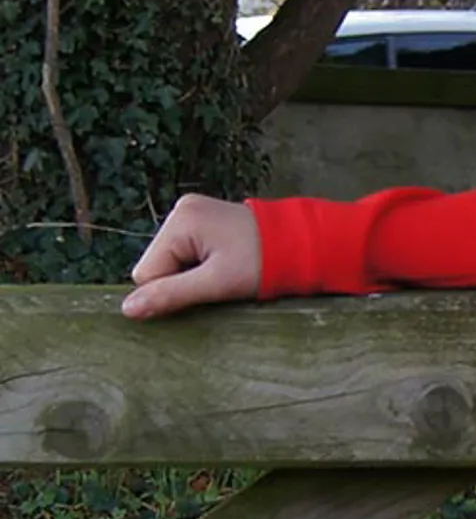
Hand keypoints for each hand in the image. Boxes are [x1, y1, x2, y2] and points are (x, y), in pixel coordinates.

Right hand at [122, 194, 262, 318]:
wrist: (305, 244)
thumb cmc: (265, 263)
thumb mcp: (217, 284)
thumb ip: (171, 295)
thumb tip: (127, 309)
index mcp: (180, 220)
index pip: (146, 273)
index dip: (173, 290)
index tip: (207, 288)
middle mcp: (181, 209)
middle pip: (158, 265)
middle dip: (183, 280)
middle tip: (220, 278)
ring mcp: (192, 211)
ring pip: (172, 260)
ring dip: (193, 273)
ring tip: (227, 268)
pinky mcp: (204, 218)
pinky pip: (186, 250)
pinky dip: (202, 263)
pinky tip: (225, 261)